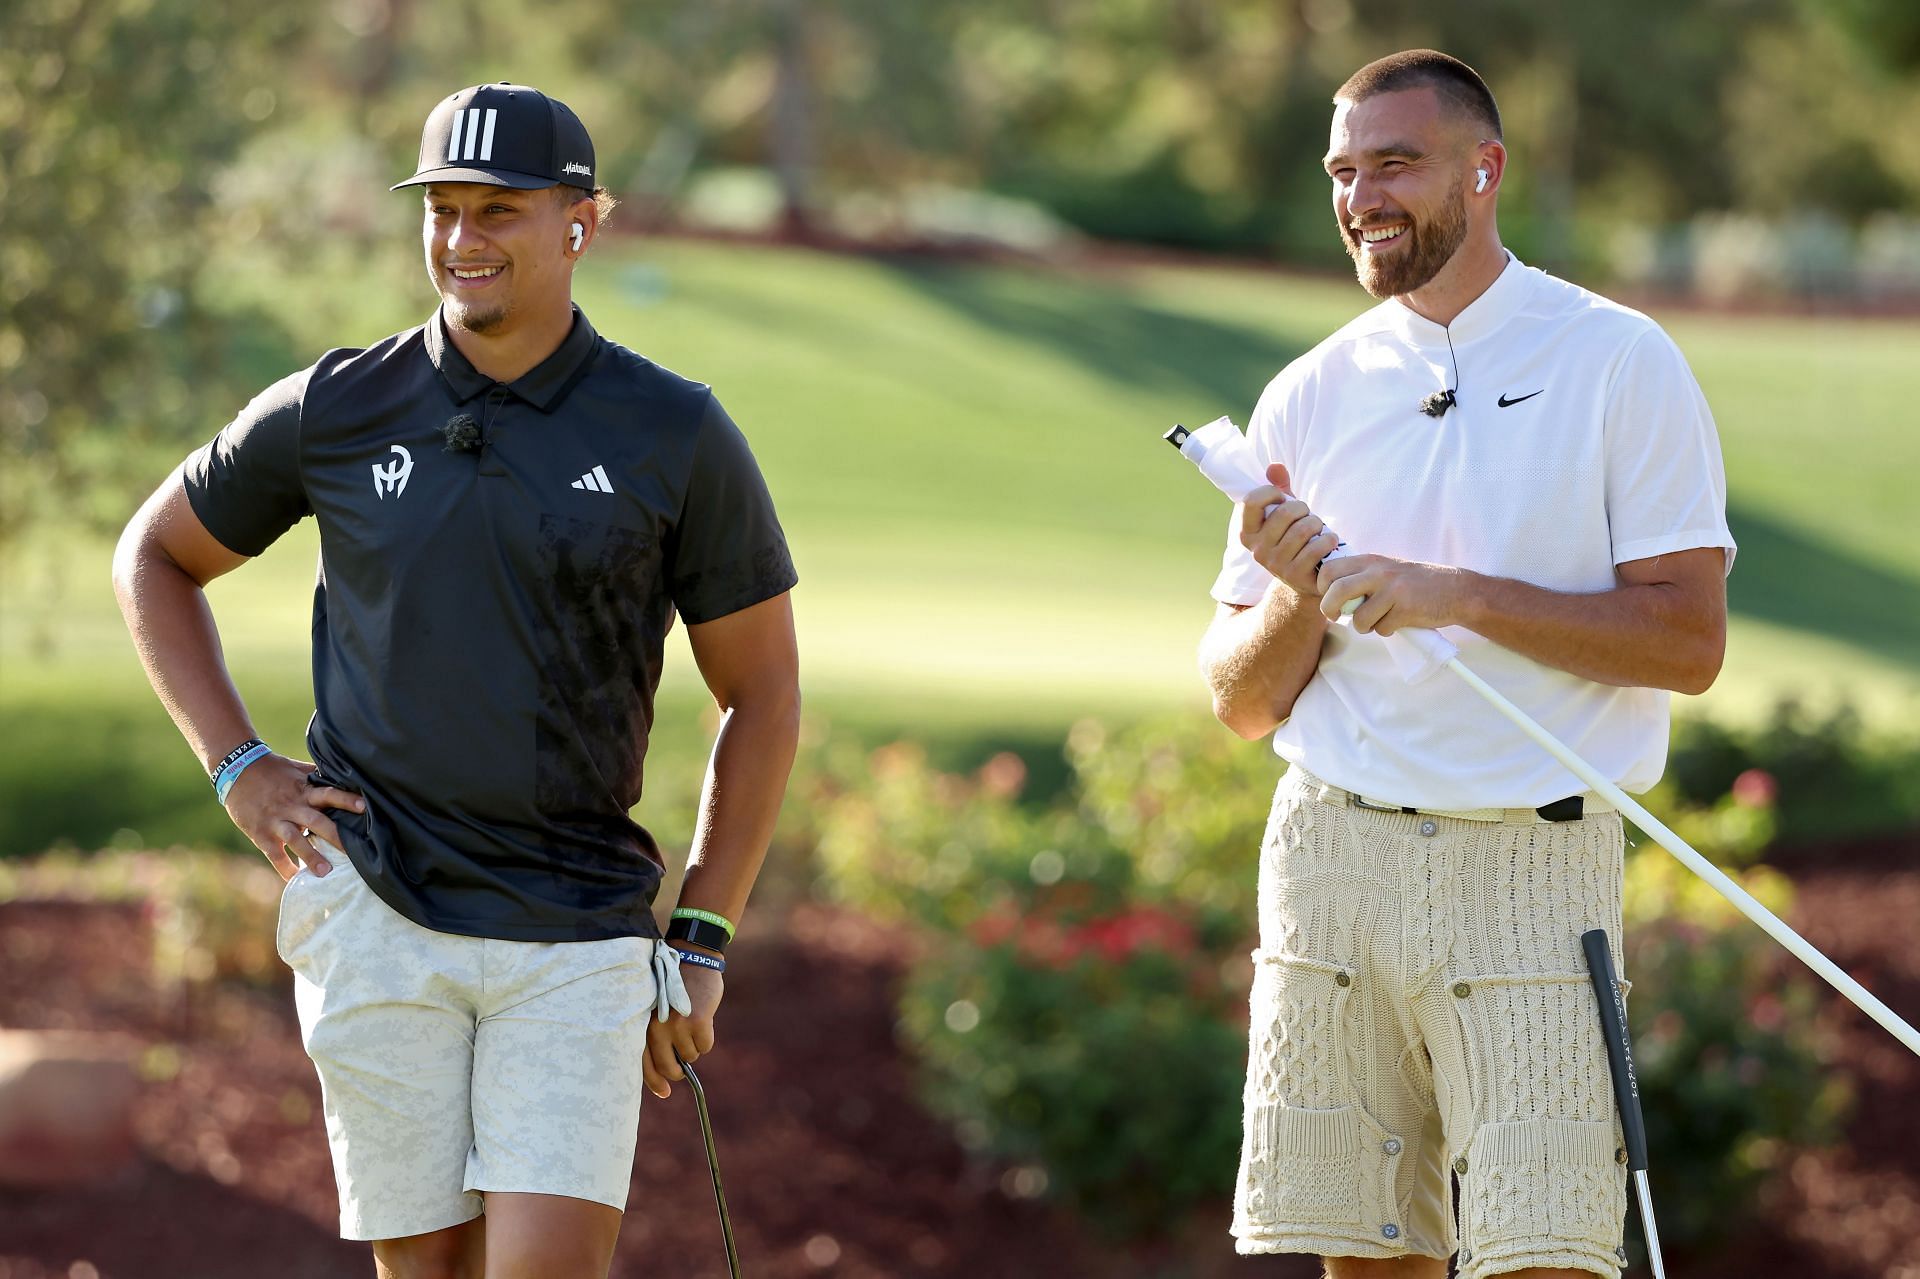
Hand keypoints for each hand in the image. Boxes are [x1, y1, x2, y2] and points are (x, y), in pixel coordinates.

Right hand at [221, 752, 365, 879]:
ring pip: (295, 840)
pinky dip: (284, 867)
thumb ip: (318, 775)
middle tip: (354, 853)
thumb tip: (345, 774)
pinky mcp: (260, 832)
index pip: (328, 794)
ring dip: (310, 856)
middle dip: (335, 836)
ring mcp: (275, 820)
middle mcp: (292, 805)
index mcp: (304, 790)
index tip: (364, 807)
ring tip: (326, 872)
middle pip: (316, 821)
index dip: (345, 799)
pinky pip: (274, 853)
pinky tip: (294, 879)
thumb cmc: (273, 769)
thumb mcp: (297, 769)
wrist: (237, 769)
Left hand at [644, 959, 723, 1099]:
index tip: (665, 1093)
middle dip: (678, 1071)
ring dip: (694, 1047)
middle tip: (683, 1066)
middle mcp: (656, 1028)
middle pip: (669, 1067)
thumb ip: (656, 1036)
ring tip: (692, 1026)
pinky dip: (706, 1039)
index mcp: (642, 1025)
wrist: (694, 959)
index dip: (654, 1082)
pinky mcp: (697, 1022)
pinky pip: (705, 1046)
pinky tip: (703, 1020)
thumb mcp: (656, 1010)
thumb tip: (667, 1073)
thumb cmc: (674, 987)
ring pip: (690, 1056)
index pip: (643, 1063)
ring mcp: (677, 1026)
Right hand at [1237, 463, 1340, 596]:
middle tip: (1307, 516)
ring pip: (1304, 528)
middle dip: (1303, 509)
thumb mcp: (1284, 514)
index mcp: (1247, 532)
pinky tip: (1329, 542)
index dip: (1271, 491)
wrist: (1306, 578)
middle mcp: (1257, 550)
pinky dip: (1329, 540)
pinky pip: (1317, 547)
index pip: (1252, 500)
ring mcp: (1275, 564)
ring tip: (1318, 530)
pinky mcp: (1296, 575)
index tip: (1282, 497)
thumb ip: (1279, 488)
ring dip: (1318, 524)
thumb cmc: (1294, 538)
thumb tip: (1275, 467)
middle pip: (1285, 512)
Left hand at [1317, 554, 1469, 634]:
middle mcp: (1379, 572)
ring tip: (1377, 620)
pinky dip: (1386, 630)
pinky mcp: (1406, 609)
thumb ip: (1360, 576)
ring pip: (1358, 618)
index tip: (1329, 597)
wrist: (1455, 590)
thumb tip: (1329, 594)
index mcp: (1370, 560)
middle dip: (1329, 609)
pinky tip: (1399, 621)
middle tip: (1334, 616)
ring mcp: (1393, 590)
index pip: (1329, 569)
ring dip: (1364, 626)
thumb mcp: (1385, 569)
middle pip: (1337, 591)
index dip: (1322, 587)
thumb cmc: (1414, 584)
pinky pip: (1381, 629)